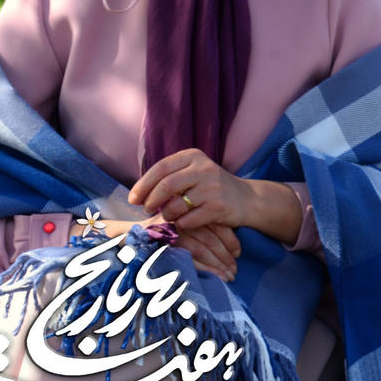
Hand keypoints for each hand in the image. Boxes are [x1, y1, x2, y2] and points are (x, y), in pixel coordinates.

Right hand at [101, 214, 240, 281]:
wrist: (121, 240)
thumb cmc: (154, 239)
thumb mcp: (179, 233)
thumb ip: (199, 235)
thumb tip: (228, 253)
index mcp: (186, 214)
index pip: (215, 224)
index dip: (230, 239)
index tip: (238, 253)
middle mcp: (180, 220)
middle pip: (211, 237)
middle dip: (226, 256)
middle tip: (235, 270)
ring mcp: (170, 231)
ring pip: (202, 247)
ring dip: (219, 264)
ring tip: (229, 277)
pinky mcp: (163, 244)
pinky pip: (189, 258)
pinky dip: (206, 269)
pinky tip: (217, 278)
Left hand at [128, 148, 249, 230]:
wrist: (246, 199)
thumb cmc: (212, 187)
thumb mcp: (194, 172)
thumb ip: (171, 176)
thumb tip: (139, 192)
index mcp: (194, 156)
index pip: (160, 168)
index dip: (143, 185)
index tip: (133, 199)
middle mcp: (204, 169)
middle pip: (166, 186)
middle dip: (151, 201)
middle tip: (147, 209)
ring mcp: (212, 188)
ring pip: (175, 206)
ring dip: (166, 215)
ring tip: (168, 216)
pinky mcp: (218, 207)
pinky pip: (188, 220)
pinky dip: (181, 224)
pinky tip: (184, 222)